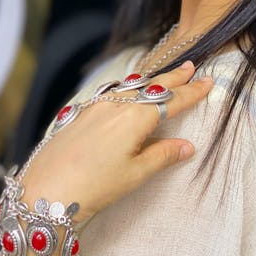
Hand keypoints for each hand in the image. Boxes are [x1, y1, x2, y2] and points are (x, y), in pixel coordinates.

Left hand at [20, 61, 212, 220]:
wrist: (46, 189)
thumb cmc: (93, 186)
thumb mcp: (135, 174)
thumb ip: (162, 155)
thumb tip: (187, 146)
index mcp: (136, 117)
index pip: (172, 101)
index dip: (192, 93)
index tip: (208, 82)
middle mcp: (117, 104)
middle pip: (152, 87)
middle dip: (174, 78)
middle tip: (191, 67)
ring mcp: (97, 105)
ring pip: (132, 87)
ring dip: (151, 81)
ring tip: (165, 77)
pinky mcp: (82, 112)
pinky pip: (113, 93)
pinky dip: (129, 89)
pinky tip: (129, 92)